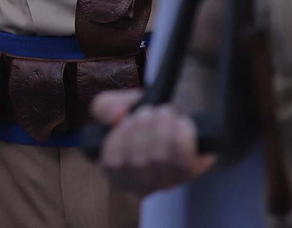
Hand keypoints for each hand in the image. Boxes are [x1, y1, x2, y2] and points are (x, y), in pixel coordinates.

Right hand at [91, 90, 214, 196]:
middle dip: (144, 127)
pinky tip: (181, 124)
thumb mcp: (116, 107)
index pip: (112, 163)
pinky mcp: (187, 175)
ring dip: (162, 127)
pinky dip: (182, 137)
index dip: (121, 136)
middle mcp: (138, 185)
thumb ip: (104, 107)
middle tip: (151, 110)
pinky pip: (183, 160)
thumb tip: (116, 116)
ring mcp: (164, 183)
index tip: (128, 117)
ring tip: (165, 112)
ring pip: (159, 159)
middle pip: (137, 161)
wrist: (176, 118)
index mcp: (114, 172)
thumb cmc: (143, 118)